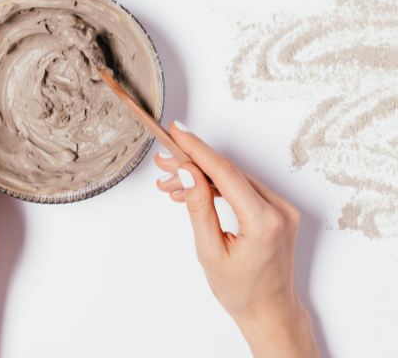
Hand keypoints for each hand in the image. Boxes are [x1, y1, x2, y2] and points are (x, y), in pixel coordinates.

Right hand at [155, 121, 319, 357]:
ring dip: (201, 177)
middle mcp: (279, 209)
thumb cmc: (241, 292)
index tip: (177, 132)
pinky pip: (242, 188)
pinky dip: (216, 187)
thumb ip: (198, 208)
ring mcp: (281, 207)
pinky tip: (193, 190)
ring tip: (170, 184)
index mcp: (264, 221)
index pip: (225, 173)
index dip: (197, 150)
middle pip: (227, 172)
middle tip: (163, 164)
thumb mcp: (210, 252)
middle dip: (192, 165)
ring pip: (233, 179)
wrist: (271, 312)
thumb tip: (188, 172)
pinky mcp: (277, 209)